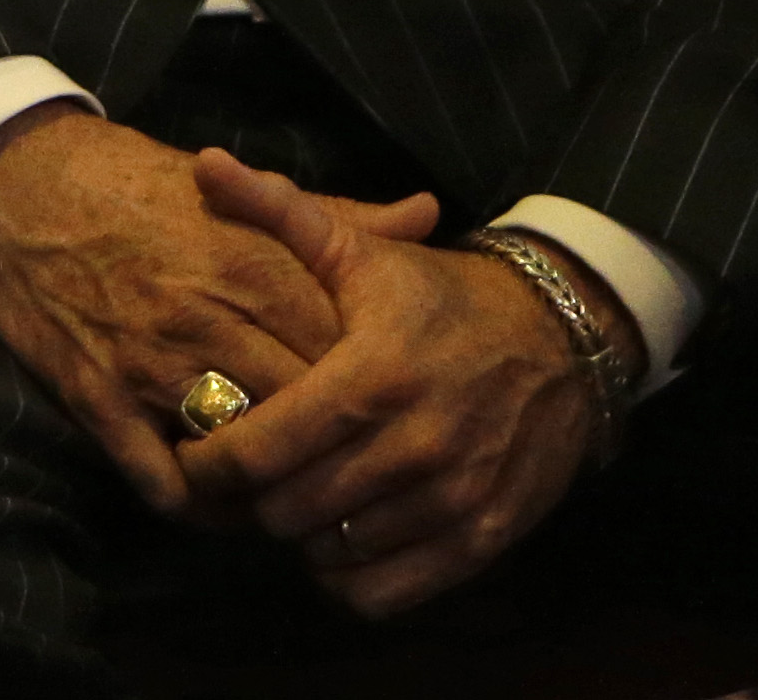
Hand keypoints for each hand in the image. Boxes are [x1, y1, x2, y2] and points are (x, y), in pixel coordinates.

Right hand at [0, 103, 440, 516]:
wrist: (16, 179)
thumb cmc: (134, 181)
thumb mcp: (238, 190)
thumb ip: (335, 216)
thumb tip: (428, 215)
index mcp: (255, 262)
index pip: (346, 353)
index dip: (379, 395)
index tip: (395, 416)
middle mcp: (211, 317)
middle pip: (304, 411)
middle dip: (337, 451)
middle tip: (356, 475)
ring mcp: (151, 362)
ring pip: (241, 455)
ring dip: (274, 489)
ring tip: (298, 502)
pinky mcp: (98, 396)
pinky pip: (163, 479)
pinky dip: (200, 506)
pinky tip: (219, 506)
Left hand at [173, 152, 627, 616]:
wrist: (561, 338)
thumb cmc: (440, 295)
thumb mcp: (362, 250)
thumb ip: (278, 212)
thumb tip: (206, 164)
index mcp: (369, 377)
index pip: (257, 451)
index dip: (210, 462)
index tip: (196, 451)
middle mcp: (411, 447)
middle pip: (286, 511)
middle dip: (253, 497)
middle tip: (247, 474)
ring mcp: (451, 499)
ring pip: (332, 554)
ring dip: (303, 533)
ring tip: (298, 495)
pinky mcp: (483, 538)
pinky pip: (388, 593)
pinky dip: (352, 575)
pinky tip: (345, 534)